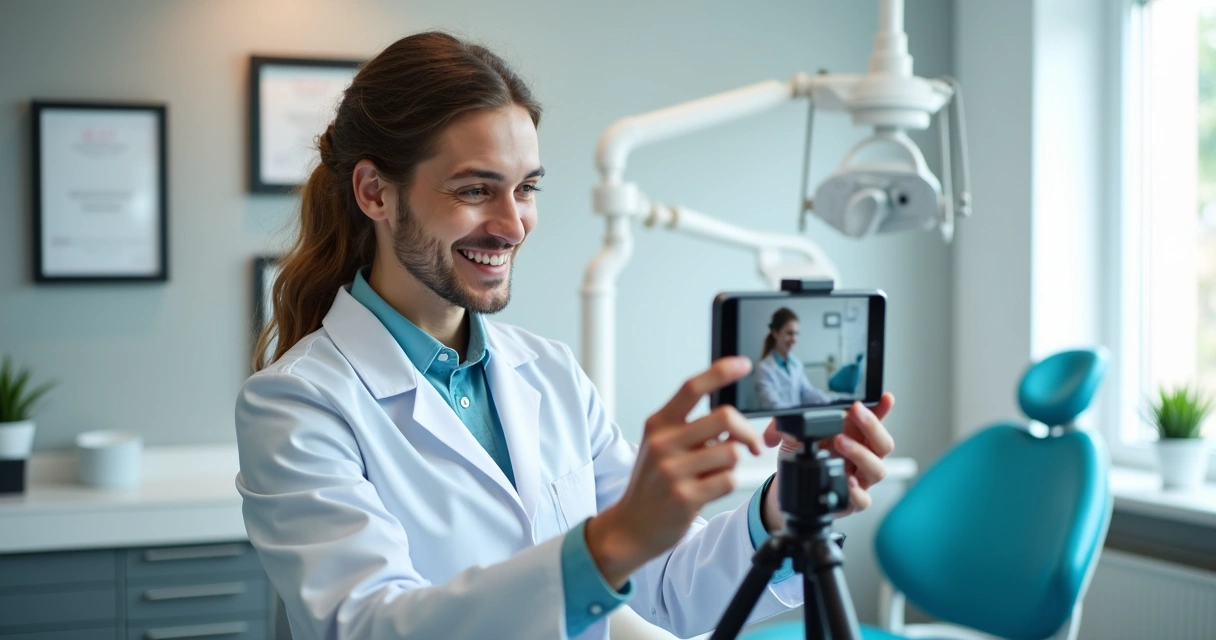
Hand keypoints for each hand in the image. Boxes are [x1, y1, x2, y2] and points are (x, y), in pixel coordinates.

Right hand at [586, 357, 761, 588]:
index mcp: (658, 424)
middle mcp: (663, 443)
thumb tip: (733, 421)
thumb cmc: (651, 484)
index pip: (692, 387)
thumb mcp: (660, 445)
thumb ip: (690, 428)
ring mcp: (673, 471)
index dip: (721, 371)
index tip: (744, 364)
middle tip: (751, 444)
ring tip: (716, 473)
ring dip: (733, 464)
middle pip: (725, 417)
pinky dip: (728, 483)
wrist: (630, 526)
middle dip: (747, 431)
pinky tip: (710, 489)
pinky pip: (729, 480)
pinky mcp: (685, 497)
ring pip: (732, 452)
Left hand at [761, 393, 895, 530]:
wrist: (792, 486)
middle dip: (872, 426)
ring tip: (840, 442)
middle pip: (884, 443)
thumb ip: (795, 421)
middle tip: (854, 412)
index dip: (883, 408)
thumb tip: (794, 412)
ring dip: (860, 453)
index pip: (877, 420)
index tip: (885, 397)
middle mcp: (864, 457)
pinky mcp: (853, 502)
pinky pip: (863, 499)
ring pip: (877, 469)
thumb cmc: (803, 456)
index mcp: (855, 436)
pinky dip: (856, 491)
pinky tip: (847, 481)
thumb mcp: (796, 434)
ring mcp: (860, 480)